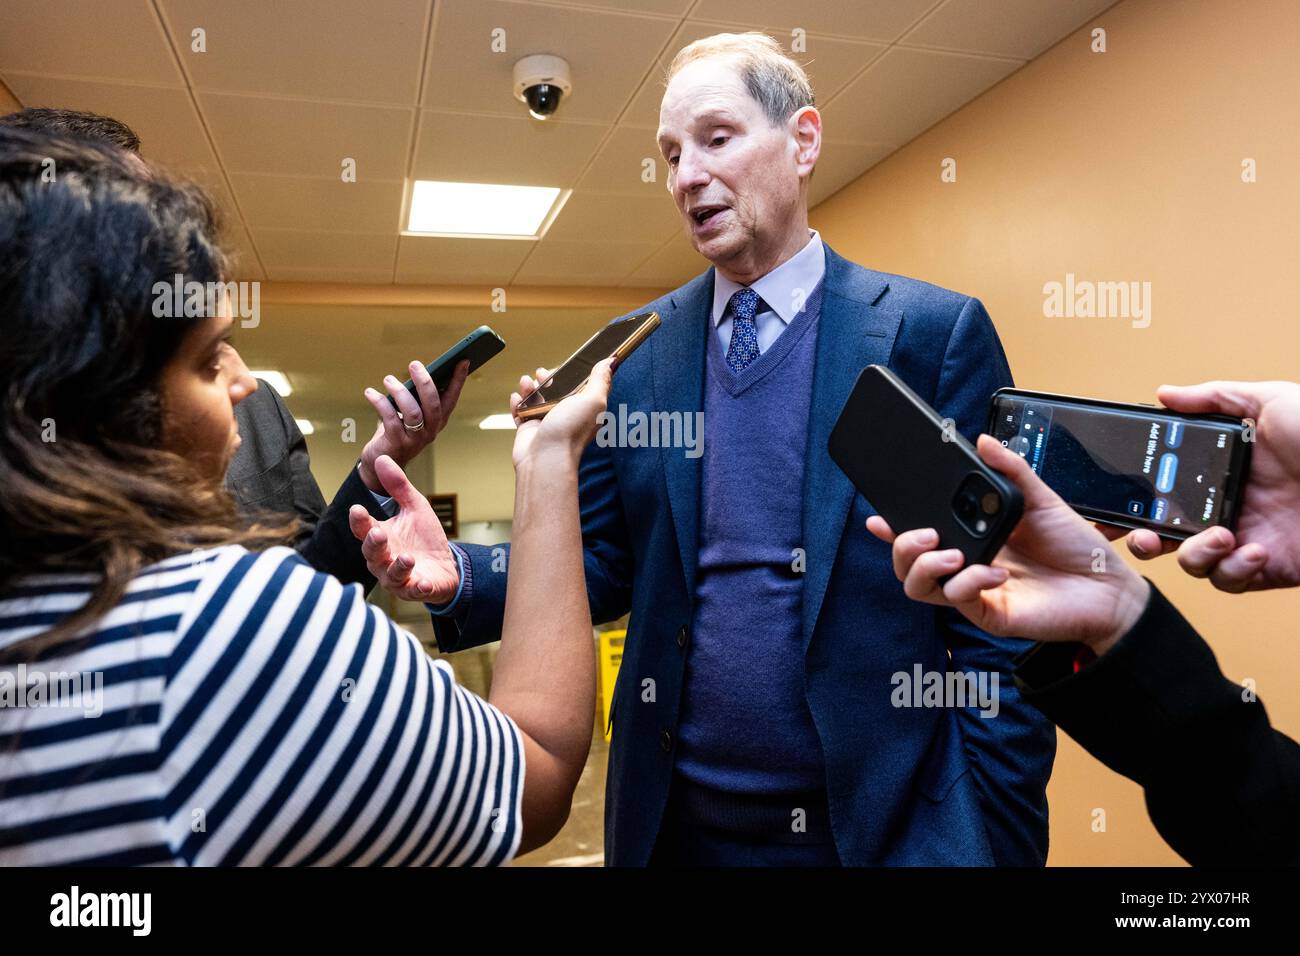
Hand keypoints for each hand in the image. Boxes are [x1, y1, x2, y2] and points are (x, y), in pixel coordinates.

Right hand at [348, 455, 459, 603]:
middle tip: (378, 533)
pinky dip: (418, 588)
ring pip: (389, 575)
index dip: (359, 521)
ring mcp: (398, 577)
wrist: (447, 566)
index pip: (363, 529)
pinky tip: (424, 583)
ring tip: (407, 557)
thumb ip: (398, 486)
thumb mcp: (415, 507)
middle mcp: (383, 559)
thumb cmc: (424, 538)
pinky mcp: (415, 590)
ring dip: (397, 566)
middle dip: (373, 544)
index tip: (357, 509)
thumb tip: (382, 458)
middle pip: (371, 553)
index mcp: (381, 536)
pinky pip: (413, 591)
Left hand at [357, 359, 469, 492]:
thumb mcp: (411, 415)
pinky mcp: (397, 443)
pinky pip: (390, 418)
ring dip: (399, 391)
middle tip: (414, 364)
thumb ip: (416, 398)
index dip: (458, 380)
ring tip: (388, 379)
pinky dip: (380, 402)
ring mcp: (415, 439)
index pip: (451, 398)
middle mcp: (430, 431)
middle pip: (433, 404)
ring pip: (413, 411)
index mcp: (438, 421)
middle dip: (425, 382)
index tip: (463, 360)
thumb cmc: (397, 431)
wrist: (381, 463)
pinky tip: (370, 393)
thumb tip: (417, 371)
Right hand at [509, 360, 613, 469]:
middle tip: (542, 374)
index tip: (567, 365)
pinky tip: (517, 398)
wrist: (546, 458)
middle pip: (556, 390)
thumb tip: (611, 362)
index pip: (581, 386)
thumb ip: (601, 380)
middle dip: (547, 378)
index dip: (574, 374)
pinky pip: (521, 412)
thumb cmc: (570, 431)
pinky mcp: (530, 430)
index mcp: (585, 408)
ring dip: (529, 387)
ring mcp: (547, 422)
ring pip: (536, 398)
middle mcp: (567, 415)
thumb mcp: (593, 400)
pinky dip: (517, 403)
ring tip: (526, 383)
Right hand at [867, 435, 1150, 654]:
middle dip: (901, 547)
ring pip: (918, 587)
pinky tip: (995, 573)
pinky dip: (968, 582)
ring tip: (950, 553)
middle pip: (907, 562)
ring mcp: (972, 591)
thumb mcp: (1042, 499)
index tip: (877, 516)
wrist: (1110, 587)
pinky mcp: (987, 613)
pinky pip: (957, 600)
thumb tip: (983, 440)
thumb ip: (1011, 470)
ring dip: (924, 567)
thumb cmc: (1076, 546)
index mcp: (971, 536)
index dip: (891, 528)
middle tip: (923, 533)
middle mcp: (965, 564)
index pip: (920, 533)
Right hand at [1104, 380, 1299, 592]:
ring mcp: (1248, 539)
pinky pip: (1231, 581)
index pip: (1166, 488)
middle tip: (1138, 536)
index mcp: (1224, 470)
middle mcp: (1231, 506)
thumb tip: (1164, 393)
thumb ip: (1213, 397)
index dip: (1136, 499)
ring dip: (1194, 554)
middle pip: (1168, 531)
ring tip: (1218, 537)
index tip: (1111, 504)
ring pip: (1193, 562)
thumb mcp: (1271, 401)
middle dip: (1144, 538)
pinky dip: (1234, 570)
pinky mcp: (1270, 569)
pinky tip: (1254, 551)